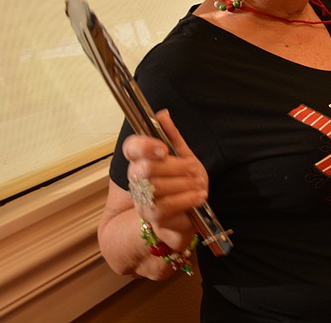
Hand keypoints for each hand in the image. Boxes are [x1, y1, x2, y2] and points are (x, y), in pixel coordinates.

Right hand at [122, 110, 207, 240]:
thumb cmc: (183, 182)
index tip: (163, 149)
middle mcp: (136, 180)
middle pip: (147, 168)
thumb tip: (162, 114)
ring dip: (184, 184)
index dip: (145, 146)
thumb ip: (172, 136)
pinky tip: (199, 196)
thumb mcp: (183, 156)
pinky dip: (187, 199)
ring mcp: (142, 199)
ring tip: (199, 183)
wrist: (189, 212)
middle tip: (193, 168)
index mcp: (141, 160)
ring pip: (158, 187)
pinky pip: (167, 206)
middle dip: (175, 167)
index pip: (131, 147)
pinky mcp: (152, 216)